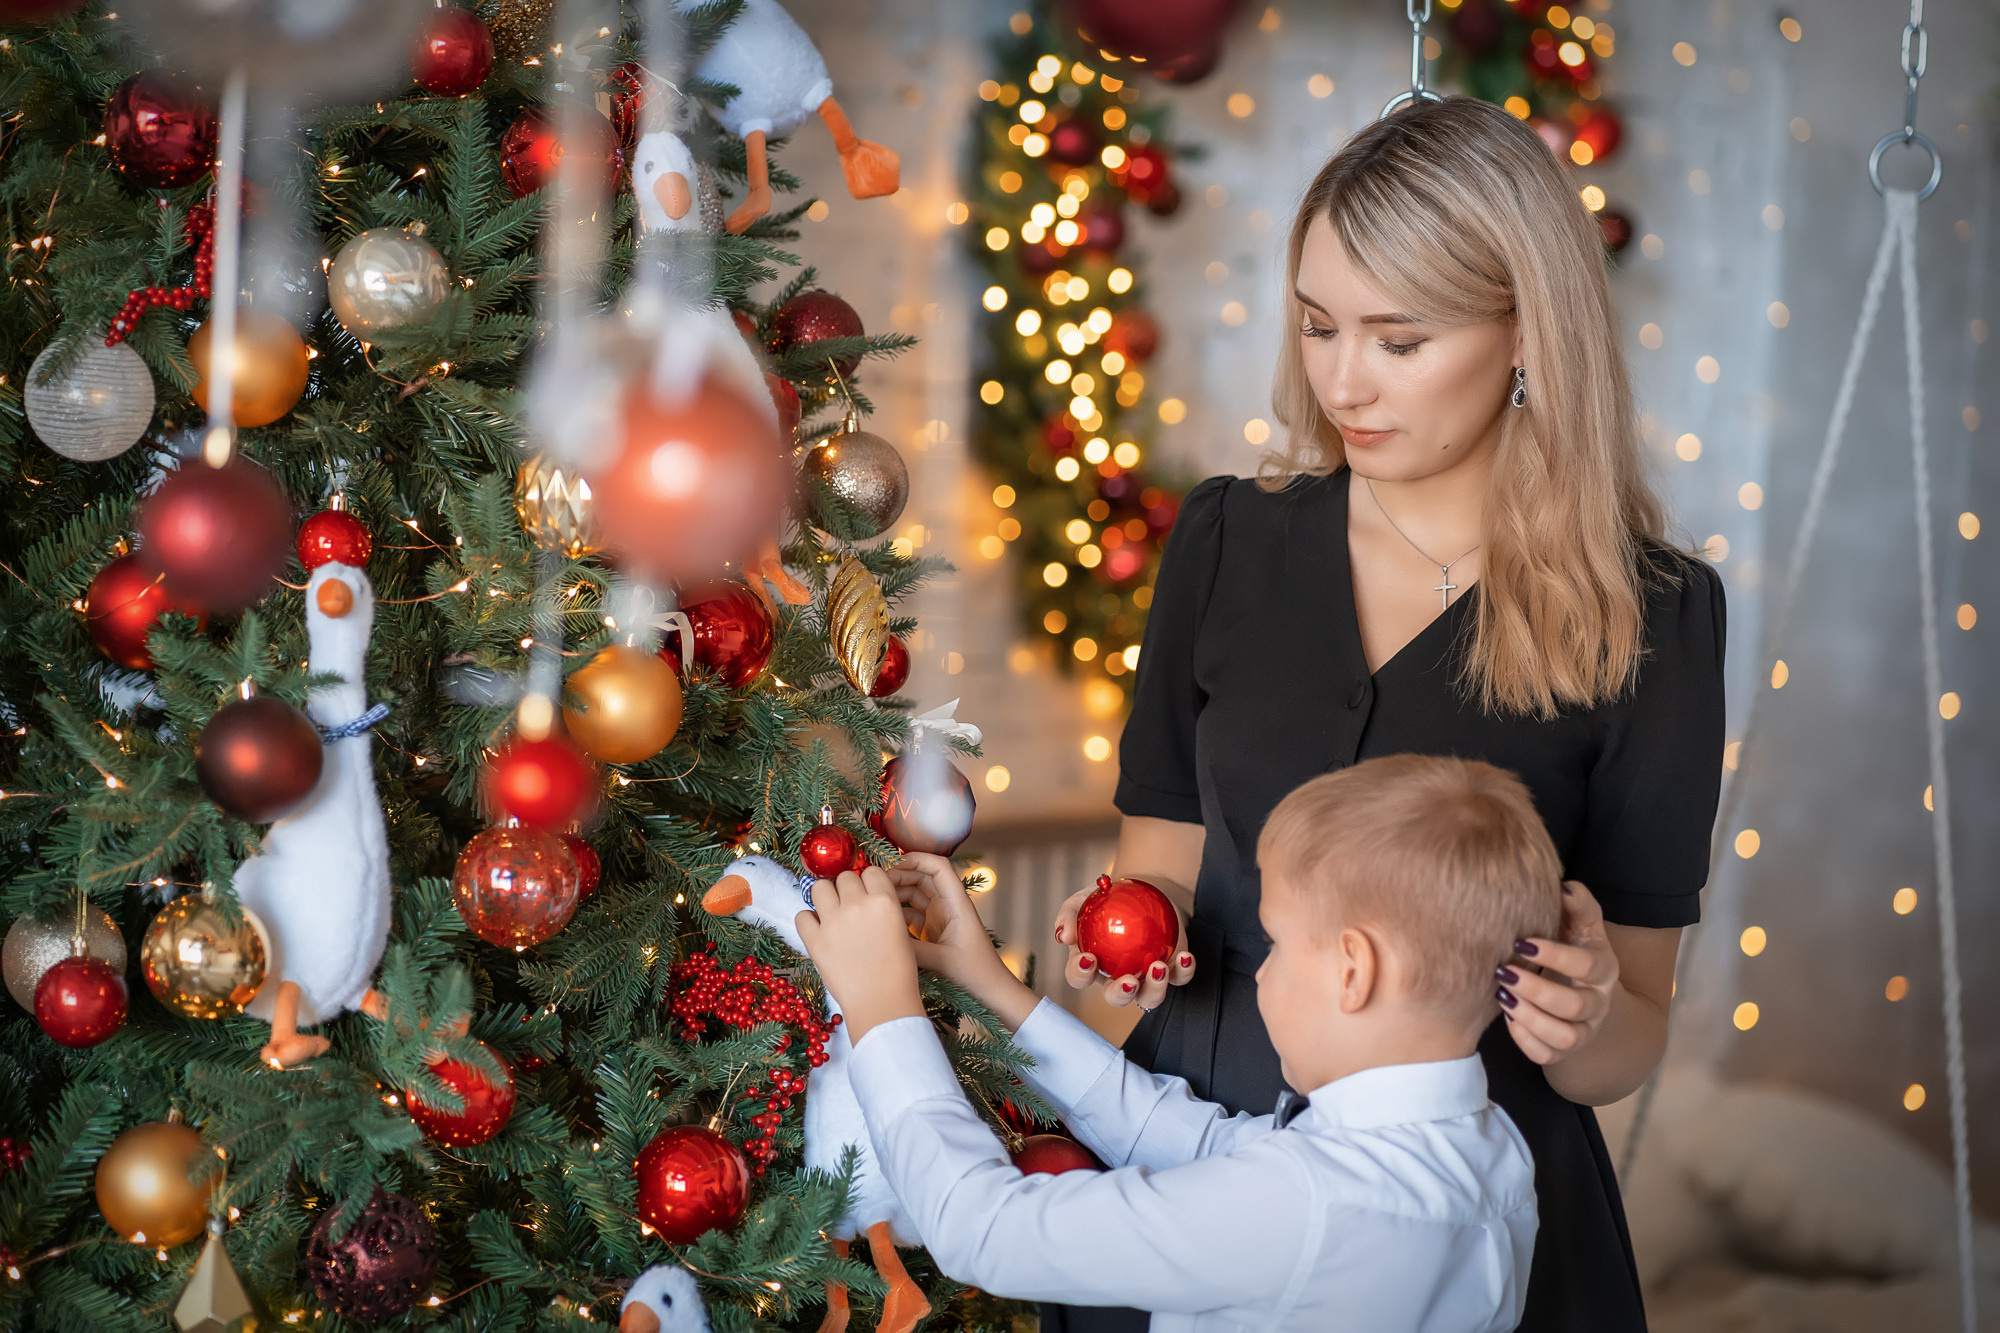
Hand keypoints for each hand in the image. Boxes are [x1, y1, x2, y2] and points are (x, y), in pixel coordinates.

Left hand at [794, 867, 923, 1043]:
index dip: (868, 882)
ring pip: (819, 887)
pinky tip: (818, 932)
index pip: (871, 871)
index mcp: (885, 901)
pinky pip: (801, 916)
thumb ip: (883, 907)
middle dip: (847, 889)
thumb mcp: (901, 930)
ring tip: (831, 914)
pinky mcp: (814, 941)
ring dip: (825, 897)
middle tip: (850, 907)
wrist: (882, 1003)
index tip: (866, 894)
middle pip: (844, 877)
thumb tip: (865, 895)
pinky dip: (808, 921)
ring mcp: (833, 922)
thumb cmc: (898, 972)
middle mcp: (858, 905)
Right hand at [887, 852, 1037, 1030]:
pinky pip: (912, 914)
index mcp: (957, 903)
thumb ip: (913, 950)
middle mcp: (948, 905)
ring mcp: (940, 917)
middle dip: (899, 875)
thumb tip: (882, 938)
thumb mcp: (942, 961)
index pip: (939, 867)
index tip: (891, 864)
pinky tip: (883, 921)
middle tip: (875, 883)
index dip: (916, 859)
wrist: (991, 990)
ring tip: (874, 900)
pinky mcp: (933, 930)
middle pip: (922, 877)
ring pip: (915, 894)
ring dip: (896, 893)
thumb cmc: (976, 973)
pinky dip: (898, 913)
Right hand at [1052, 881, 1195, 1011]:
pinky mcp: (1171, 971)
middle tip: (1129, 981)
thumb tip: (1064, 936)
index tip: (1088, 958)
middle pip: (1116, 997)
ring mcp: (1145, 978)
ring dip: (1155, 988)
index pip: (1079, 977)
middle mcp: (1117, 978)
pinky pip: (1179, 977)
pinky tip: (1185, 956)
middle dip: (1121, 994)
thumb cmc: (1108, 898)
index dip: (1080, 975)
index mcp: (1091, 965)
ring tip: (1159, 967)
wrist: (1143, 890)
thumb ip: (1069, 914)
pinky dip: (1183, 971)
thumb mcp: (1084, 899)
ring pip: (1149, 996)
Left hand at [1498, 881, 1618, 1066]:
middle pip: (1574, 1006)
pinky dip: (1524, 1040)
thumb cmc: (1573, 948)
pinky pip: (1546, 1057)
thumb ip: (1577, 905)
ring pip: (1564, 1037)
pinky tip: (1507, 1017)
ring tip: (1502, 995)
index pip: (1587, 965)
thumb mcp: (1580, 926)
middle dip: (1536, 990)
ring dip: (1529, 1018)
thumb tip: (1566, 885)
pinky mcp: (1562, 1051)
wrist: (1583, 991)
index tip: (1521, 941)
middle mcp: (1598, 1004)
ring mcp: (1583, 1031)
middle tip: (1503, 971)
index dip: (1556, 955)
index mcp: (1603, 969)